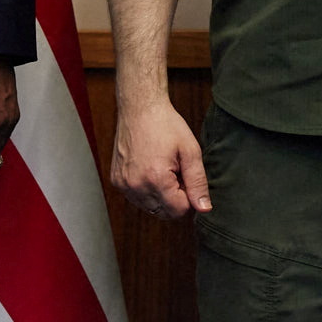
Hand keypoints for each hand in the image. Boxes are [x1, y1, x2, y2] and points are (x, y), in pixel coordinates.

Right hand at [108, 96, 210, 219]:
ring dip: (160, 196)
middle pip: (164, 213)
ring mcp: (123, 184)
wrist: (140, 108)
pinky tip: (149, 169)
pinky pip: (136, 198)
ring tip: (162, 169)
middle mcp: (136, 185)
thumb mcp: (190, 151)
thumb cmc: (166, 125)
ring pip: (150, 208)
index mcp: (156, 179)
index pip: (178, 211)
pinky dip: (146, 190)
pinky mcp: (116, 181)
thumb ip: (198, 182)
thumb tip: (204, 208)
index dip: (188, 197)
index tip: (186, 177)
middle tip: (175, 172)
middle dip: (175, 198)